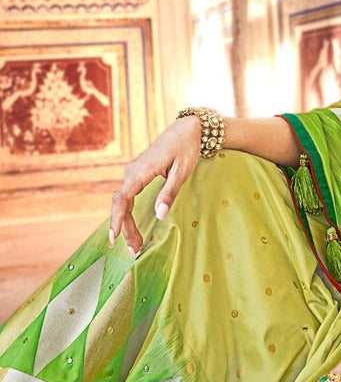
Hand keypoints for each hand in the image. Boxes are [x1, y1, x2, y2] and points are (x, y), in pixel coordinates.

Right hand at [109, 115, 201, 255]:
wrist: (187, 130)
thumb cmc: (186, 149)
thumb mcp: (182, 172)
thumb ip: (169, 193)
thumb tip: (159, 216)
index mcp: (141, 171)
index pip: (123, 198)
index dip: (118, 219)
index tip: (114, 237)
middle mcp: (132, 171)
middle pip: (121, 204)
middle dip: (125, 228)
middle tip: (134, 251)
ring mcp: (133, 172)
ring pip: (124, 202)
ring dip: (127, 223)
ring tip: (135, 245)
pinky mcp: (137, 174)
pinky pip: (128, 197)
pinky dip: (129, 213)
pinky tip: (133, 228)